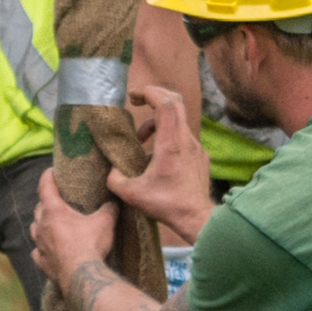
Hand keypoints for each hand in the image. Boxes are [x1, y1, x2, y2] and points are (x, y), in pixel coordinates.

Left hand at [30, 168, 115, 288]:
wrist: (81, 275)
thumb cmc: (90, 244)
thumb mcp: (105, 222)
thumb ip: (108, 209)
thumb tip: (113, 203)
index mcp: (54, 211)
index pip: (45, 187)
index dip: (47, 177)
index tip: (50, 171)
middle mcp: (42, 226)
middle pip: (39, 208)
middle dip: (46, 202)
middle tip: (57, 200)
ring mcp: (39, 245)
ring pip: (35, 228)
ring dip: (42, 224)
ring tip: (52, 224)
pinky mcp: (41, 262)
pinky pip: (37, 251)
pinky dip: (42, 247)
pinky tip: (48, 249)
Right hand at [108, 84, 213, 243]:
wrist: (197, 218)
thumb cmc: (167, 204)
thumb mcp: (133, 194)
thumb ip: (115, 179)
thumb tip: (111, 170)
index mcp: (170, 143)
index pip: (166, 103)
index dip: (150, 92)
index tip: (134, 96)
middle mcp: (186, 140)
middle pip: (176, 102)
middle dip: (155, 96)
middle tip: (137, 101)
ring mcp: (196, 147)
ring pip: (178, 121)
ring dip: (158, 122)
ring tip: (141, 139)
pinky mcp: (200, 156)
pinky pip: (183, 136)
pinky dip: (168, 136)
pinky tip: (157, 157)